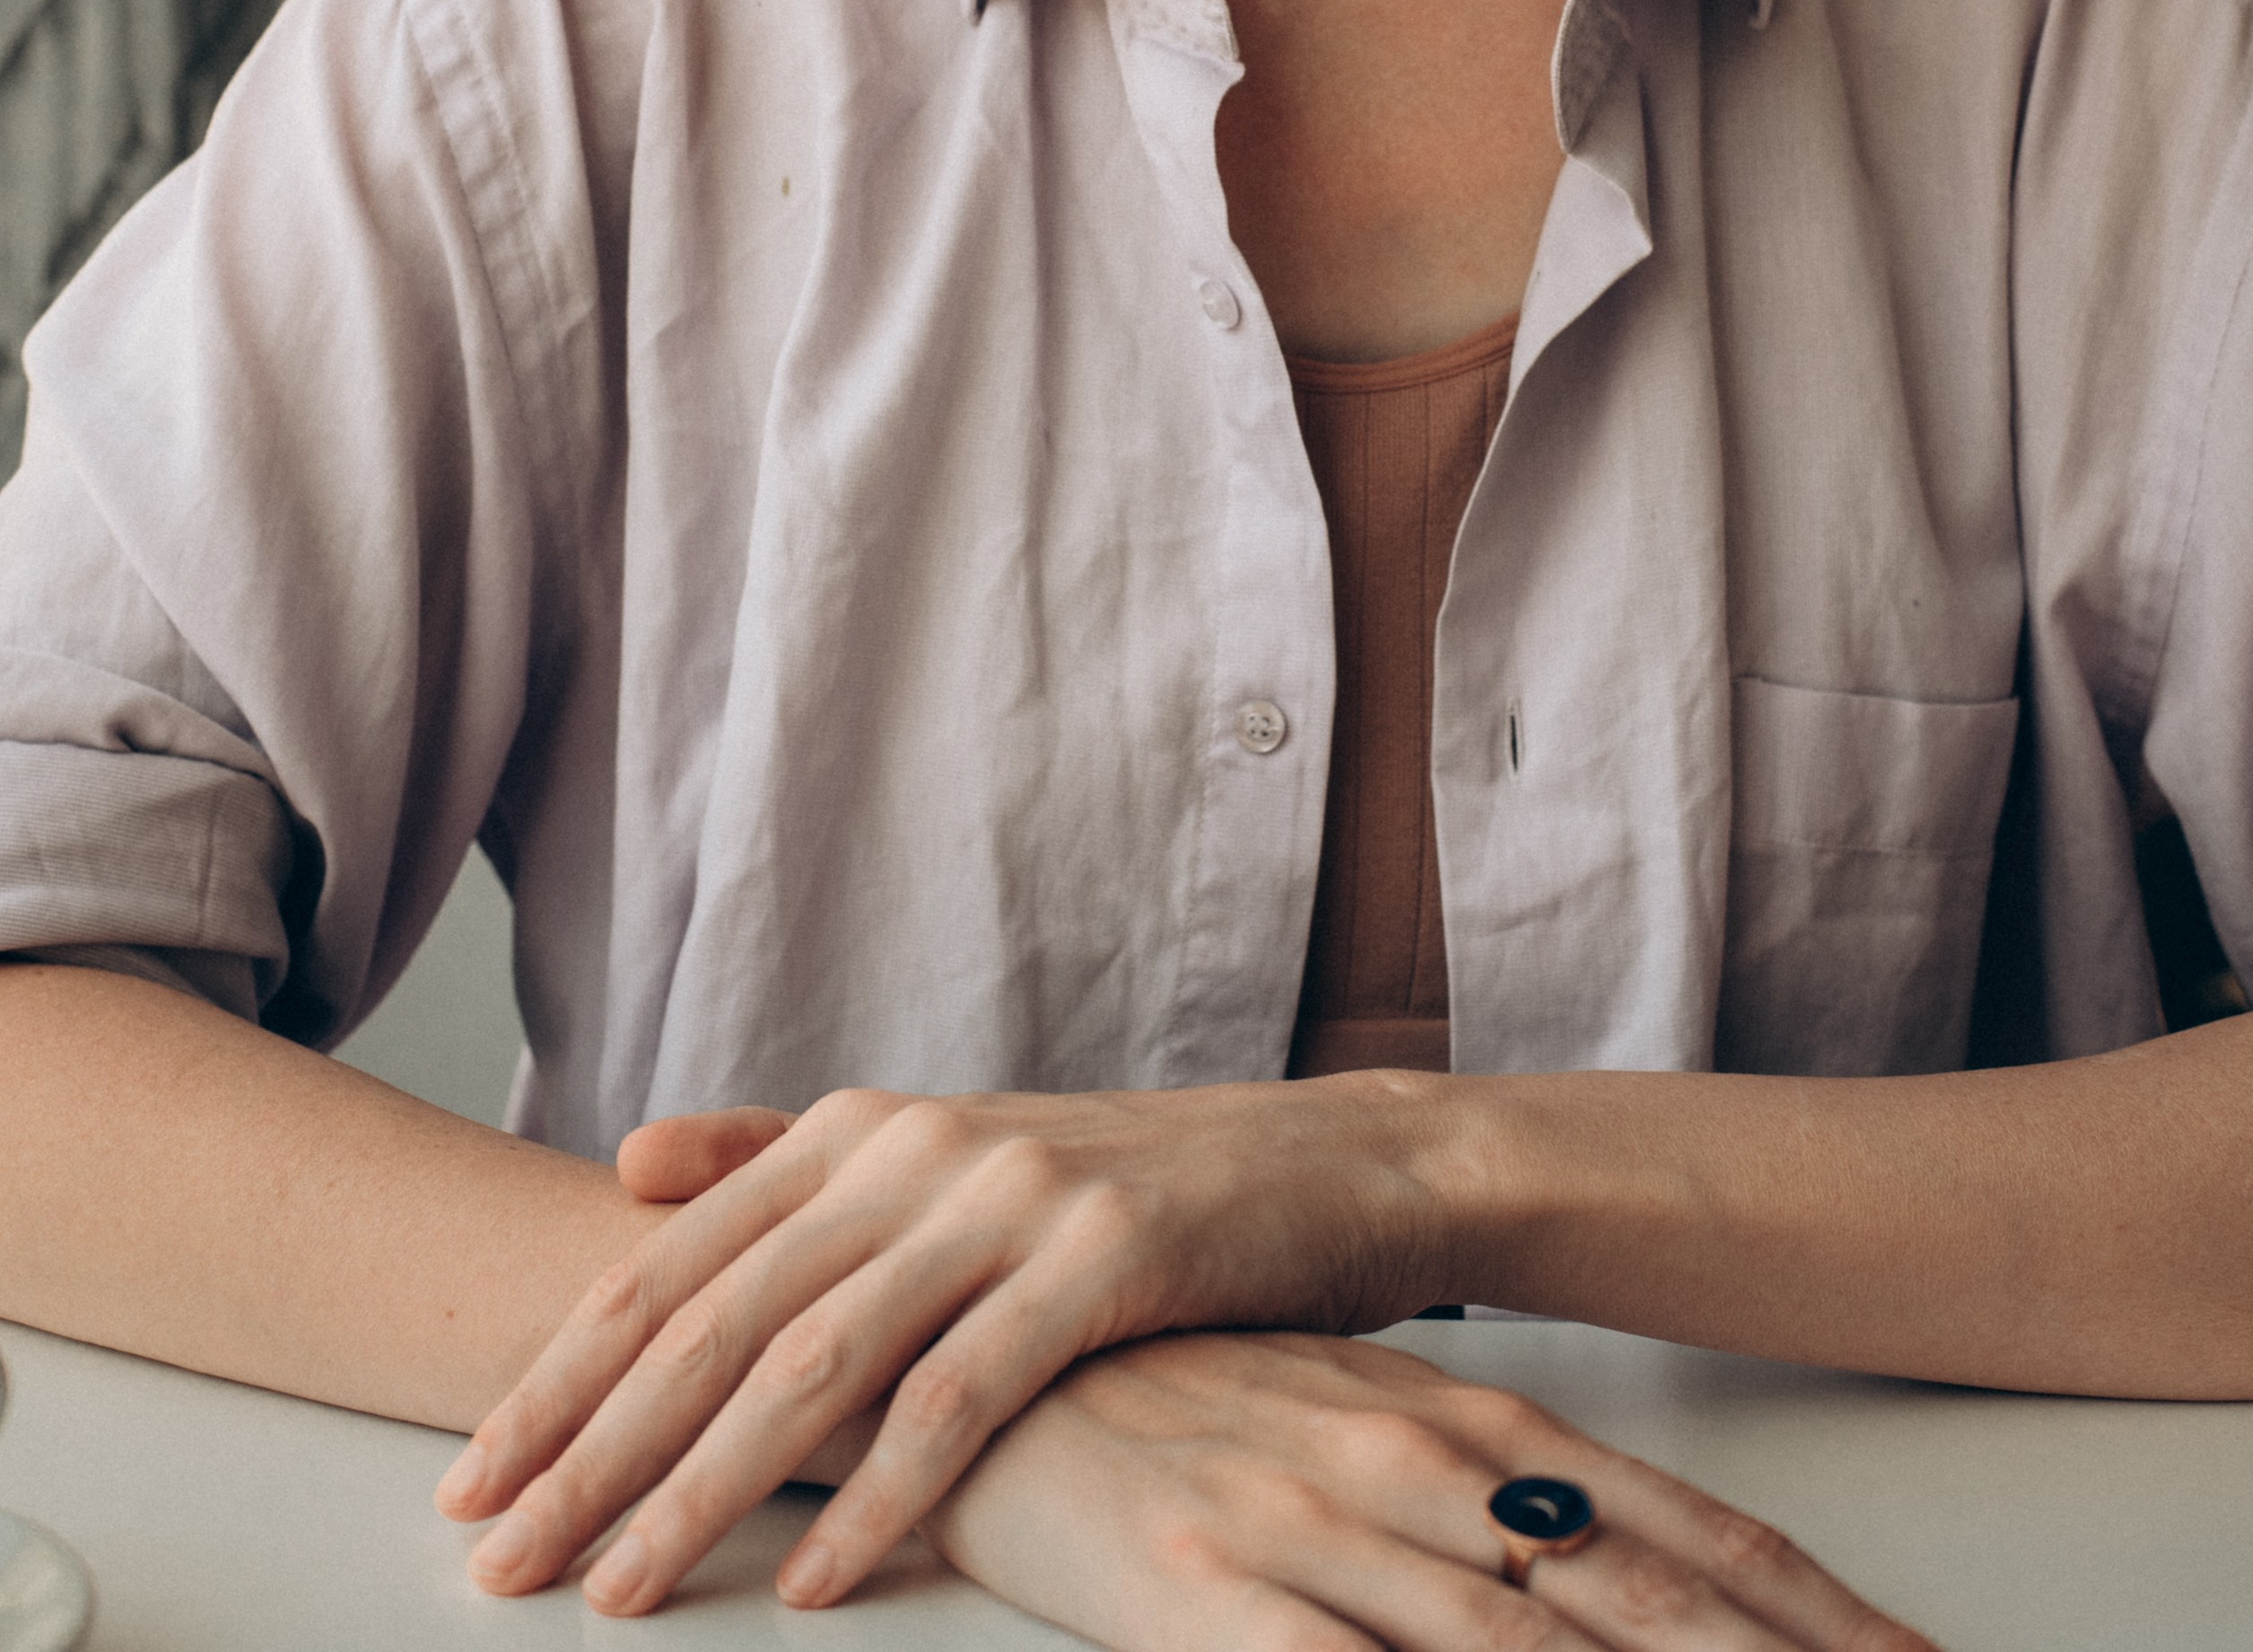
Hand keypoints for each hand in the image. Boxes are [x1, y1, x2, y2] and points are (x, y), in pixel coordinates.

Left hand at [437, 1074, 1455, 1612]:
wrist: (1319, 1163)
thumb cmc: (1117, 1185)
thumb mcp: (943, 1153)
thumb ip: (787, 1158)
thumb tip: (627, 1164)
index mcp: (860, 1126)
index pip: (670, 1266)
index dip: (559, 1373)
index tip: (469, 1477)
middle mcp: (913, 1149)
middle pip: (716, 1319)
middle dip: (592, 1449)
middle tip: (495, 1558)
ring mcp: (1006, 1199)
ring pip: (816, 1364)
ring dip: (703, 1490)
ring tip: (616, 1591)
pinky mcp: (1099, 1258)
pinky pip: (960, 1399)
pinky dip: (881, 1497)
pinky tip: (817, 1581)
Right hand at [927, 1331, 1939, 1650]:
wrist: (991, 1375)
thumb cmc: (1197, 1406)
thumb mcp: (1364, 1431)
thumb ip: (1498, 1502)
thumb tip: (1619, 1576)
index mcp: (1468, 1428)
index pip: (1686, 1533)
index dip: (1814, 1610)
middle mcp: (1418, 1473)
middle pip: (1642, 1601)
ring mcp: (1315, 1535)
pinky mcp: (1205, 1600)